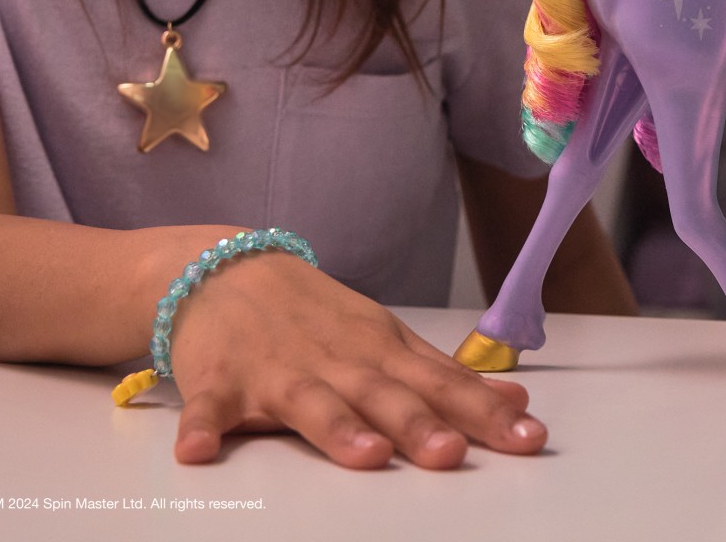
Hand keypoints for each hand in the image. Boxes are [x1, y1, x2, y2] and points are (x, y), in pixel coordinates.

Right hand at [166, 252, 545, 468]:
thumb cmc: (319, 318)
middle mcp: (339, 361)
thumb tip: (516, 403)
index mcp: (382, 352)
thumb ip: (445, 379)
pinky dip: (201, 428)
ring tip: (366, 456)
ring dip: (338, 429)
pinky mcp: (219, 381)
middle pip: (385, 396)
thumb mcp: (387, 341)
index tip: (528, 439)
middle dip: (420, 425)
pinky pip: (207, 408)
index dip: (484, 413)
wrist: (229, 269)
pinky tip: (197, 452)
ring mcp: (278, 370)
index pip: (443, 385)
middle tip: (452, 455)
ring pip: (311, 404)